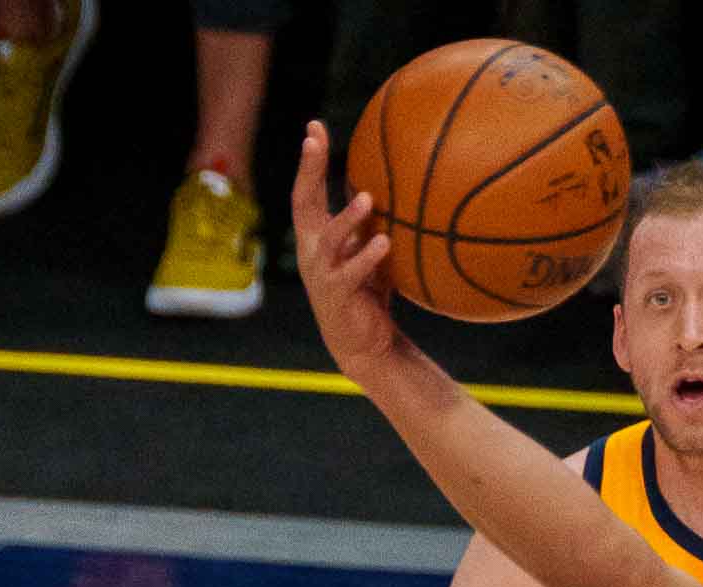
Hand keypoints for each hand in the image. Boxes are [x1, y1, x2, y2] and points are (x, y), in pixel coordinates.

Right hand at [290, 119, 398, 380]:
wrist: (363, 342)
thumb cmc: (368, 291)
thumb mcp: (370, 250)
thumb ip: (373, 223)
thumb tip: (400, 184)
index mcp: (316, 237)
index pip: (308, 191)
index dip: (309, 161)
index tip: (313, 127)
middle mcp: (311, 251)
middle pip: (303, 204)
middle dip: (308, 171)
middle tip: (313, 142)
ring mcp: (321, 274)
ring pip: (329, 240)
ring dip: (348, 218)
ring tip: (367, 198)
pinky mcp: (337, 296)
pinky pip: (351, 273)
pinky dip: (367, 257)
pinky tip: (384, 242)